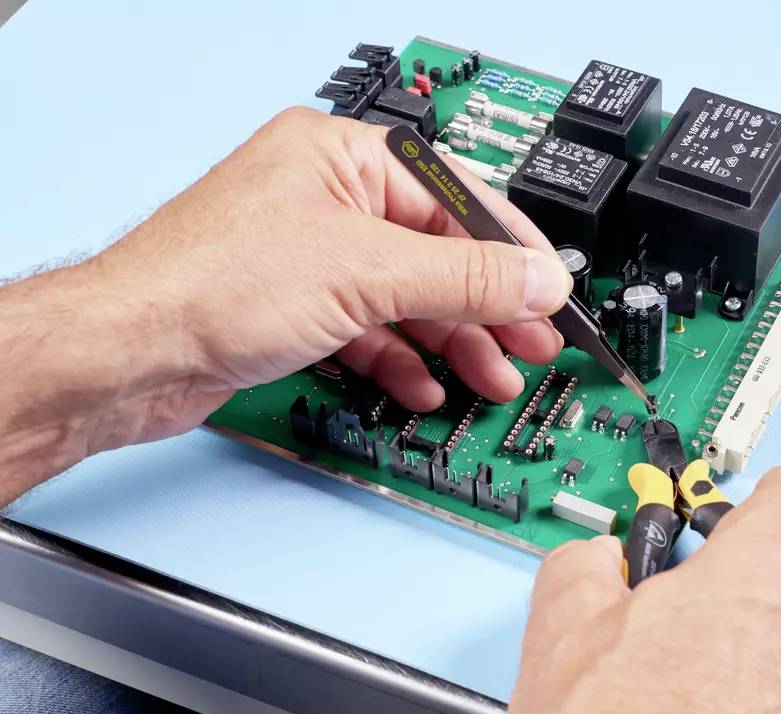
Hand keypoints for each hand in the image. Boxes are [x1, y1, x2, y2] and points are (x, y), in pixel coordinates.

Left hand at [0, 107, 570, 502]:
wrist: (127, 358)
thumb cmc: (207, 284)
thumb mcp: (366, 271)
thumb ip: (465, 276)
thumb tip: (537, 278)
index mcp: (341, 157)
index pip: (456, 196)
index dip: (511, 250)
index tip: (550, 292)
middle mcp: (327, 199)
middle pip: (437, 253)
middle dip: (487, 307)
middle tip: (533, 344)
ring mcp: (311, 257)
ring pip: (407, 299)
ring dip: (452, 343)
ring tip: (492, 376)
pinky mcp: (295, 309)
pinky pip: (370, 331)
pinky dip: (401, 361)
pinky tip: (423, 387)